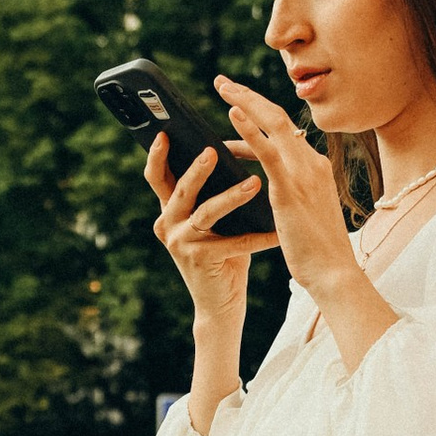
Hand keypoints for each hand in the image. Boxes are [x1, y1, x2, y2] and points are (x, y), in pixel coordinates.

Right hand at [145, 134, 269, 325]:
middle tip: (213, 151)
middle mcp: (168, 224)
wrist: (220, 303)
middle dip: (197, 169)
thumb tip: (230, 152)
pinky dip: (257, 237)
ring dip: (231, 197)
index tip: (165, 132)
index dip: (157, 155)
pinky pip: (231, 243)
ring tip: (254, 183)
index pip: (157, 177)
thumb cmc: (224, 254)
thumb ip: (211, 193)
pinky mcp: (199, 261)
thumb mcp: (213, 220)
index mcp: (169, 210)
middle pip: (181, 190)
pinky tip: (277, 231)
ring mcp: (181, 244)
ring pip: (205, 213)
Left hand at [214, 81, 356, 302]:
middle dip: (249, 95)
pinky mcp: (291, 188)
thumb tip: (261, 182)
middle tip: (222, 82)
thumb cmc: (314, 250)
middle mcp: (312, 162)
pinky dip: (250, 128)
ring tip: (221, 87)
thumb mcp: (300, 212)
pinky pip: (268, 150)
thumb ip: (285, 191)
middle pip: (279, 116)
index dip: (258, 112)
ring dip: (246, 100)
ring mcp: (304, 172)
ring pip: (274, 123)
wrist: (333, 273)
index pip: (284, 131)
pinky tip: (232, 113)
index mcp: (314, 167)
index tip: (236, 104)